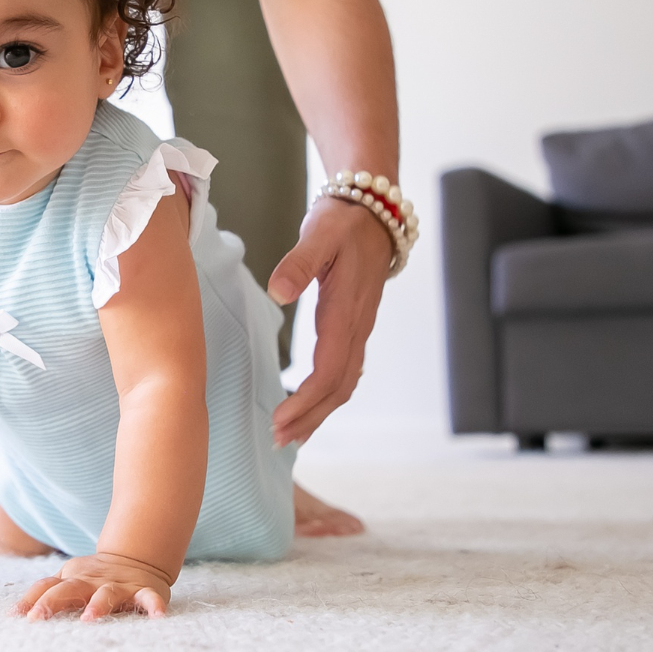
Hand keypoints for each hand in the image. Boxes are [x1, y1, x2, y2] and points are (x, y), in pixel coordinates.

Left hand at [13, 552, 172, 620]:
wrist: (137, 556)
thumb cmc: (94, 577)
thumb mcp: (68, 581)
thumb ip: (44, 594)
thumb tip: (14, 614)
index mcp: (72, 579)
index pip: (47, 587)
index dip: (31, 600)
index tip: (18, 618)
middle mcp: (92, 581)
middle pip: (68, 589)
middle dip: (52, 602)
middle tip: (38, 619)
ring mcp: (117, 585)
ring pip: (106, 593)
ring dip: (98, 605)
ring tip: (89, 619)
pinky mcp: (144, 590)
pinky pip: (149, 597)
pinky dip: (153, 605)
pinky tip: (157, 616)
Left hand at [266, 197, 391, 446]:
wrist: (374, 210)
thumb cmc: (343, 222)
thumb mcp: (319, 234)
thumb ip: (299, 263)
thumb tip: (278, 291)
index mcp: (346, 312)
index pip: (329, 370)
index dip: (306, 401)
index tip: (280, 419)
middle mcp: (357, 326)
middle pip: (339, 387)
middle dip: (311, 418)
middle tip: (279, 441)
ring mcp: (359, 328)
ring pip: (345, 383)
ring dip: (320, 412)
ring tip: (292, 435)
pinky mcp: (355, 325)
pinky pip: (346, 370)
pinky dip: (328, 395)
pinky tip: (311, 406)